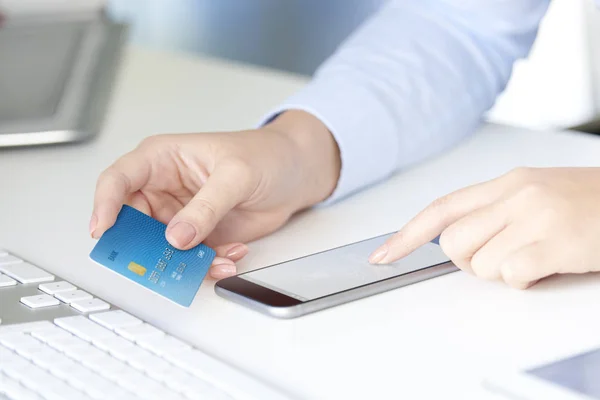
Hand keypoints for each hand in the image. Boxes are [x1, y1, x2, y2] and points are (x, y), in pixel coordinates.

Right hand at [90, 111, 339, 278]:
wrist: (295, 174)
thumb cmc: (265, 156)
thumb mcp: (236, 175)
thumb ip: (206, 206)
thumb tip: (177, 236)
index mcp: (163, 159)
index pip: (119, 179)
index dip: (105, 204)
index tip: (103, 230)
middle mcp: (165, 189)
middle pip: (133, 223)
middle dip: (144, 247)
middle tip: (162, 262)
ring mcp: (181, 216)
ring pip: (161, 249)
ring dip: (183, 262)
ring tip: (214, 261)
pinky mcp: (199, 236)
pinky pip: (190, 260)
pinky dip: (208, 265)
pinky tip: (231, 255)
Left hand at [369, 167, 599, 288]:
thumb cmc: (589, 203)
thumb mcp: (536, 194)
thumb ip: (493, 211)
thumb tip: (452, 239)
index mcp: (507, 182)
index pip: (442, 208)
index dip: (406, 234)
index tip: (383, 255)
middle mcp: (516, 195)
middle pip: (453, 243)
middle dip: (470, 261)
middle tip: (505, 255)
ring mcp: (536, 216)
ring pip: (479, 263)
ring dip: (502, 271)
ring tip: (535, 256)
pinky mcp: (556, 242)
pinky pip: (512, 275)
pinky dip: (525, 280)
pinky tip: (549, 265)